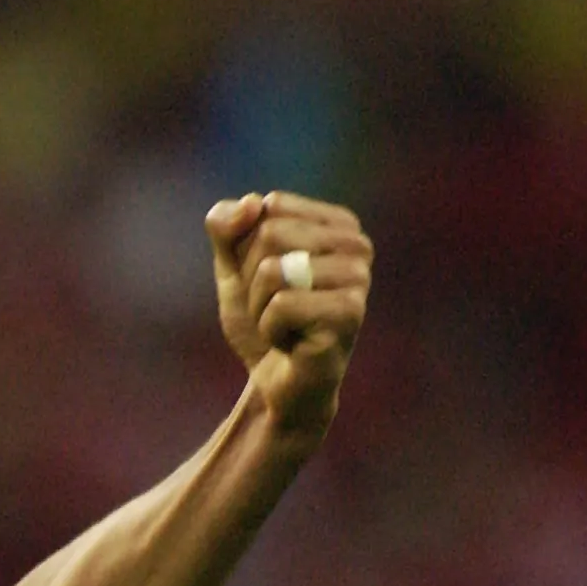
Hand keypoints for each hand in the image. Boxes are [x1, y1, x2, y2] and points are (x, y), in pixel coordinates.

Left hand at [205, 190, 370, 439]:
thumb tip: (251, 202)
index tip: (266, 280)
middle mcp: (358, 245)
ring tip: (282, 325)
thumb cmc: (262, 320)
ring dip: (259, 307)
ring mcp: (359, 279)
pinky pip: (281, 305)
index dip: (247, 249)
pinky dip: (270, 329)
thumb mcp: (233, 267)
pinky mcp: (350, 314)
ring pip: (273, 270)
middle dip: (251, 279)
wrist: (274, 383)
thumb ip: (227, 227)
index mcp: (337, 224)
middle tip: (272, 308)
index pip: (269, 207)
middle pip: (270, 234)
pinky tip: (291, 343)